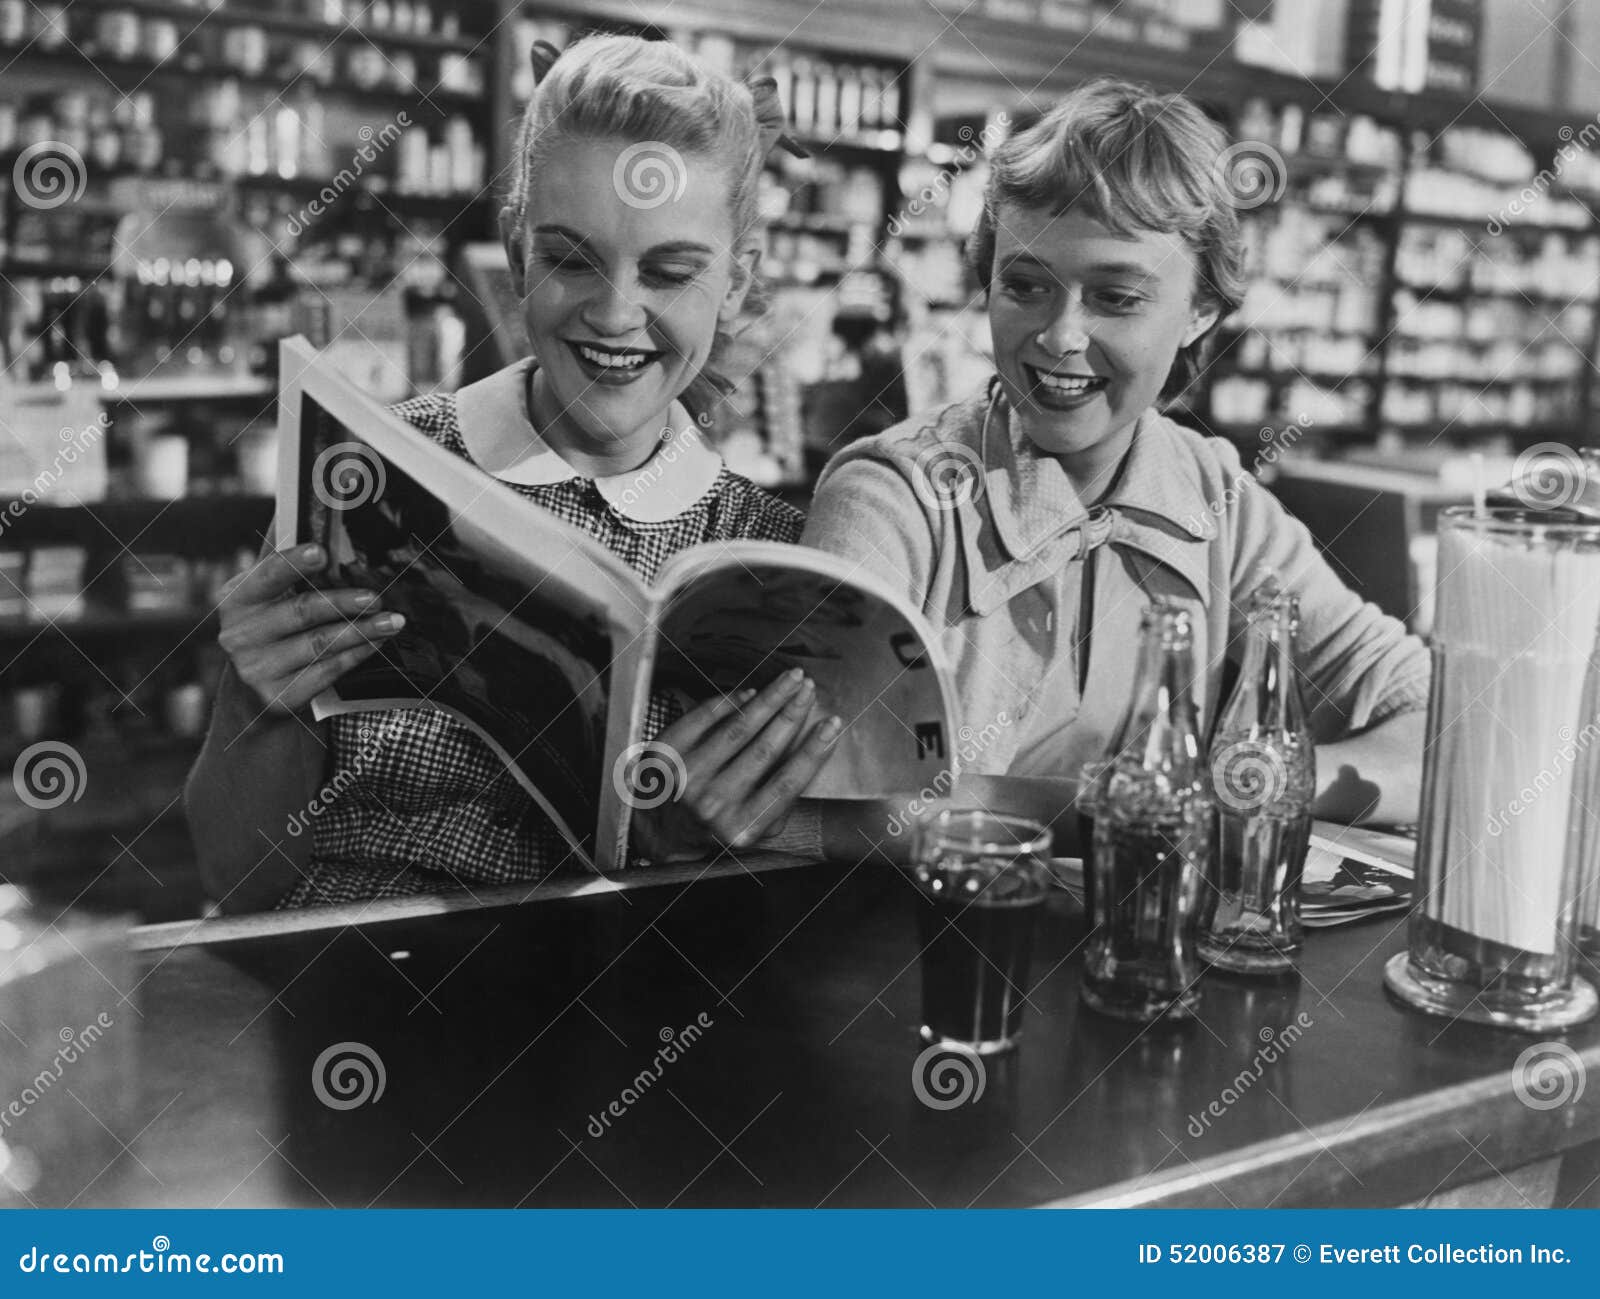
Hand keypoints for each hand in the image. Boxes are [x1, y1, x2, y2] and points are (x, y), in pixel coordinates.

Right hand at [217, 543, 404, 714]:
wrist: (252, 696)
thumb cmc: (271, 631)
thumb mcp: (268, 596)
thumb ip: (284, 558)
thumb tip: (304, 501)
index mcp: (236, 599)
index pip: (265, 576)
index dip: (292, 564)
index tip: (321, 553)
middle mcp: (238, 634)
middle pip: (299, 612)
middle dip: (342, 602)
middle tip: (376, 596)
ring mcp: (255, 668)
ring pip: (318, 644)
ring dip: (360, 630)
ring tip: (393, 622)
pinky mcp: (276, 697)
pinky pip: (325, 672)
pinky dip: (355, 656)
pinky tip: (377, 643)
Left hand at [629, 668, 841, 861]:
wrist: (663, 828)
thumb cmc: (721, 822)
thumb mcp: (758, 826)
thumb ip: (783, 797)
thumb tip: (815, 747)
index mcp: (741, 828)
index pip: (788, 783)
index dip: (815, 750)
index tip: (834, 722)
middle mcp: (712, 806)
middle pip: (765, 750)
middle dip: (792, 712)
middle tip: (810, 687)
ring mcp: (685, 780)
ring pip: (738, 729)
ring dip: (769, 698)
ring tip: (789, 679)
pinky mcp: (664, 755)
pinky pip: (704, 717)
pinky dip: (730, 701)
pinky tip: (751, 691)